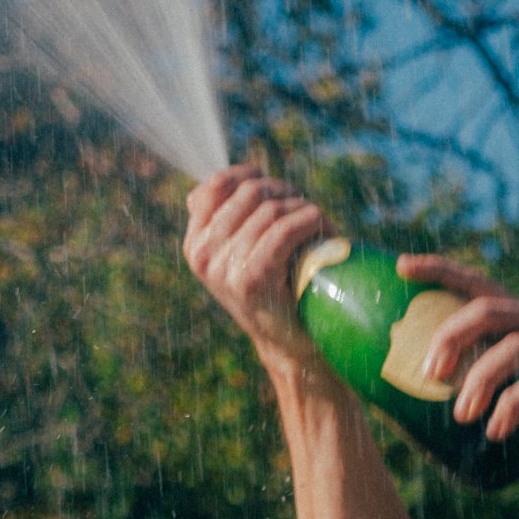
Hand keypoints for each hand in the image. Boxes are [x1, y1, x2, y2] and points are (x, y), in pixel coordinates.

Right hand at [183, 165, 328, 368]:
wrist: (288, 343)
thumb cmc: (275, 288)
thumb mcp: (243, 252)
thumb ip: (234, 217)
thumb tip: (239, 175)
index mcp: (195, 243)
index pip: (216, 185)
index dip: (250, 175)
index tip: (275, 188)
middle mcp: (202, 254)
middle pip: (251, 192)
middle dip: (286, 193)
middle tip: (305, 209)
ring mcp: (224, 268)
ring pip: (272, 210)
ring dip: (304, 209)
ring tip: (319, 224)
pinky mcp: (252, 279)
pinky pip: (284, 230)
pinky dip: (310, 222)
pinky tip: (323, 227)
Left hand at [400, 254, 518, 461]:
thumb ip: (503, 377)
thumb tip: (442, 396)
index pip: (480, 285)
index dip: (441, 271)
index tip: (402, 266)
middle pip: (488, 312)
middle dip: (450, 338)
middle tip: (428, 372)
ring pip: (510, 350)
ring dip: (478, 383)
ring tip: (460, 415)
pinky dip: (511, 408)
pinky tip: (497, 431)